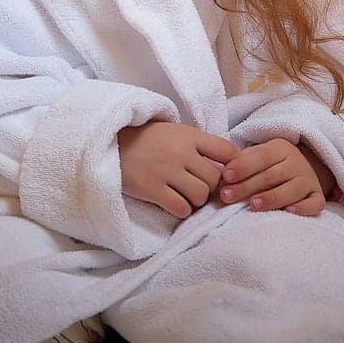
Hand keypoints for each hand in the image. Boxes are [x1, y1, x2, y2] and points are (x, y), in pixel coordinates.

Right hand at [117, 122, 238, 218]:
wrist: (110, 142)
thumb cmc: (145, 138)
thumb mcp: (174, 131)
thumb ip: (197, 144)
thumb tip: (225, 165)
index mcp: (189, 135)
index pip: (227, 151)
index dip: (233, 167)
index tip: (227, 175)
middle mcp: (181, 152)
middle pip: (215, 179)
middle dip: (211, 188)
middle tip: (200, 189)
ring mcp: (167, 171)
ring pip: (200, 196)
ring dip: (197, 201)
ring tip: (187, 197)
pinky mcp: (152, 189)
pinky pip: (181, 208)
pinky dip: (182, 210)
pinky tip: (174, 204)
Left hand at [217, 138, 332, 216]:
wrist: (306, 167)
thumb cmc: (271, 166)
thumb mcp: (259, 156)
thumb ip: (241, 163)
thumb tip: (217, 177)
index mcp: (280, 148)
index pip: (260, 156)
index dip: (242, 166)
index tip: (225, 176)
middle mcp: (296, 162)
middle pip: (271, 175)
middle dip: (247, 186)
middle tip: (227, 196)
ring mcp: (308, 180)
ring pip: (292, 189)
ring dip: (272, 197)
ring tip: (253, 205)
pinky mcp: (317, 196)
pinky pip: (315, 203)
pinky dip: (304, 208)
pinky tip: (290, 212)